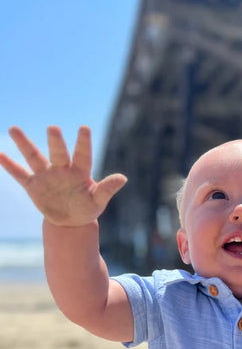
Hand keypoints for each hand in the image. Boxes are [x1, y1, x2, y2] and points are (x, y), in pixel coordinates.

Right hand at [0, 126, 126, 226]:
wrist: (71, 221)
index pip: (83, 155)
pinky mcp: (34, 185)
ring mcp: (46, 176)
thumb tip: (123, 178)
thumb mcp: (98, 201)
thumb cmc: (87, 207)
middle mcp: (61, 169)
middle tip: (53, 129)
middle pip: (58, 154)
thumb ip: (107, 189)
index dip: (83, 143)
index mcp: (80, 172)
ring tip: (13, 129)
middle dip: (55, 142)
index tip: (84, 128)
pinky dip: (9, 165)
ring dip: (24, 144)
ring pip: (34, 157)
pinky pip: (20, 174)